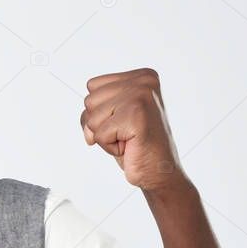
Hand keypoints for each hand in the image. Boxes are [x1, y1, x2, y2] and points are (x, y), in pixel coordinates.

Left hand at [80, 67, 186, 191]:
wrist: (159, 171)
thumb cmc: (135, 145)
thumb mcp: (112, 117)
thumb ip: (95, 107)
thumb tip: (87, 122)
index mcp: (142, 76)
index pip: (93, 86)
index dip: (100, 111)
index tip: (123, 121)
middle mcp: (143, 82)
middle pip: (89, 100)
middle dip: (101, 124)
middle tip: (126, 133)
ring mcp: (140, 96)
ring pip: (92, 118)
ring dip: (105, 136)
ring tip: (128, 139)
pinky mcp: (135, 116)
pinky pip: (100, 134)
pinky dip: (109, 147)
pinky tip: (130, 147)